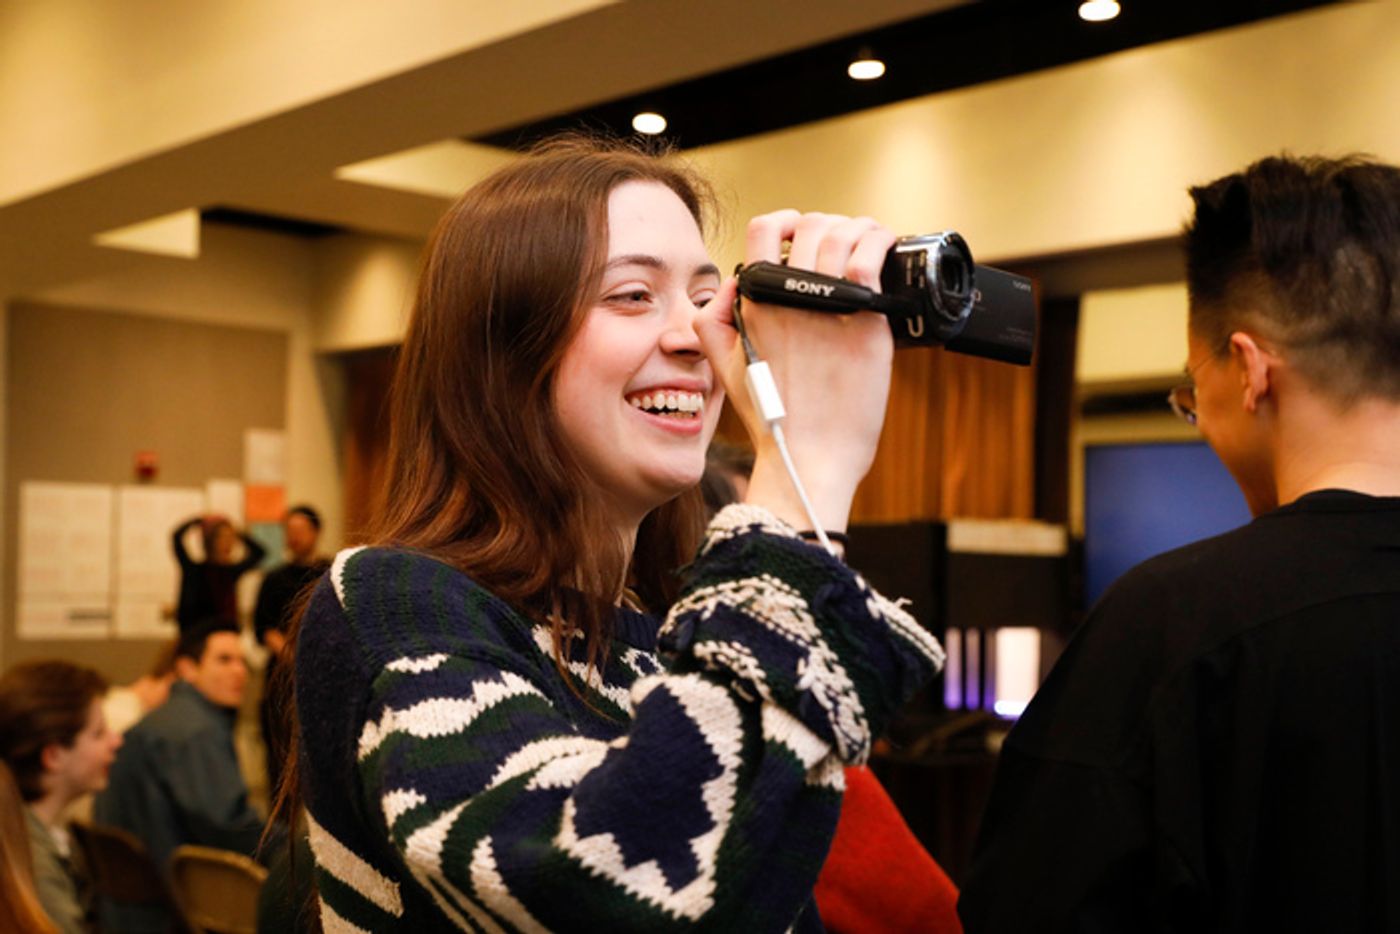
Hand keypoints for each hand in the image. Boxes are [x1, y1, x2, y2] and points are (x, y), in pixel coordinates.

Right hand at [696, 211, 896, 531]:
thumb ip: (713, 322)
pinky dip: (879, 245)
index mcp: (755, 305)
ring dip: (860, 230)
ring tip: (868, 247)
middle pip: (812, 226)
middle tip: (845, 248)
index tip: (803, 235)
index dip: (787, 222)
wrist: (807, 460)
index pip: (763, 229)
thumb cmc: (774, 421)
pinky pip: (871, 262)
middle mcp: (787, 300)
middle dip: (831, 226)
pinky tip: (884, 255)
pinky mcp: (863, 327)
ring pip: (843, 234)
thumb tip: (732, 284)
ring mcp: (825, 310)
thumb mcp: (724, 369)